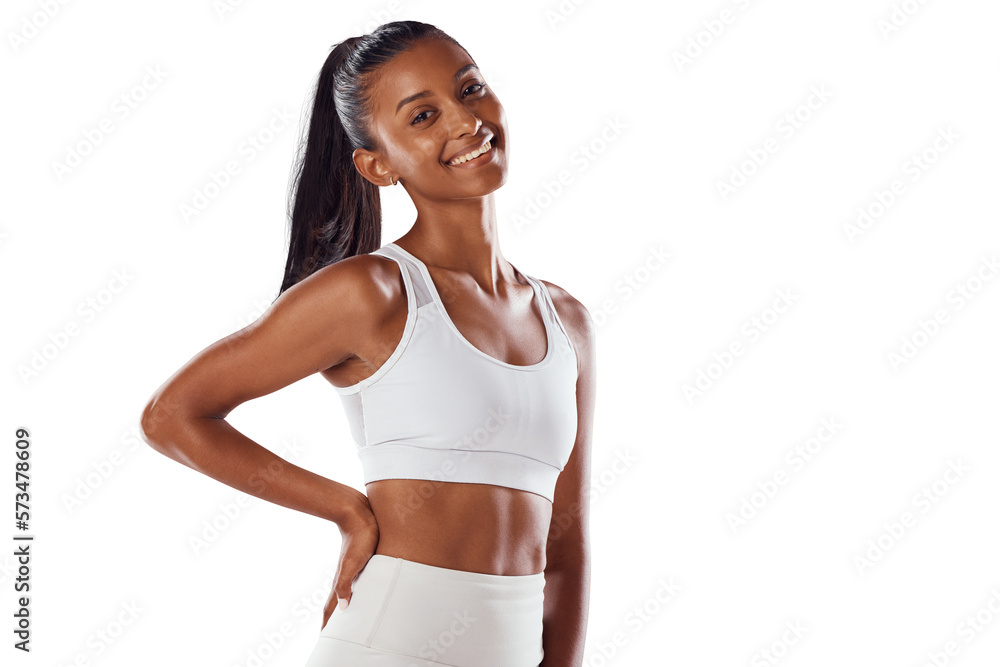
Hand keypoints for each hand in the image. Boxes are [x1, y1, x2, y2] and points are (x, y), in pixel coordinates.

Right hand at [321, 492, 378, 629]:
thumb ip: (345, 585)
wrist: (359, 515)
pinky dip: (356, 593)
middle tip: (333, 634)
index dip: (328, 624)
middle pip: (336, 604)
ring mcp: (351, 569)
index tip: (324, 639)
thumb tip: (342, 609)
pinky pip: (356, 583)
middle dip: (334, 620)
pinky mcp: (361, 561)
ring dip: (345, 607)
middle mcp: (344, 577)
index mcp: (341, 581)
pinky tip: (363, 593)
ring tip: (347, 619)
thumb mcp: (353, 564)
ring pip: (346, 593)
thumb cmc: (359, 539)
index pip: (331, 608)